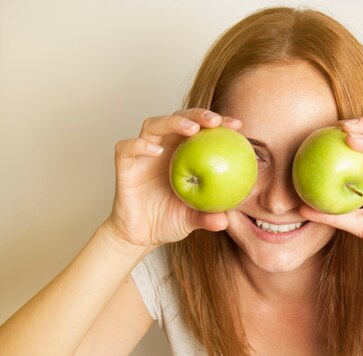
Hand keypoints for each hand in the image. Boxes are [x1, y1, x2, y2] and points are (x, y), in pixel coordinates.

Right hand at [104, 108, 241, 246]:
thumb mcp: (192, 220)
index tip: (238, 126)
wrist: (140, 235)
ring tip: (192, 129)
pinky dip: (140, 145)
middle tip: (215, 121)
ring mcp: (143, 154)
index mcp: (184, 154)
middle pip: (178, 118)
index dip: (220, 123)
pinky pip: (127, 148)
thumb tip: (224, 220)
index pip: (202, 129)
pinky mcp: (125, 165)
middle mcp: (164, 148)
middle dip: (197, 114)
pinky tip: (157, 152)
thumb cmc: (169, 221)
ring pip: (153, 125)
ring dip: (172, 122)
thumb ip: (207, 218)